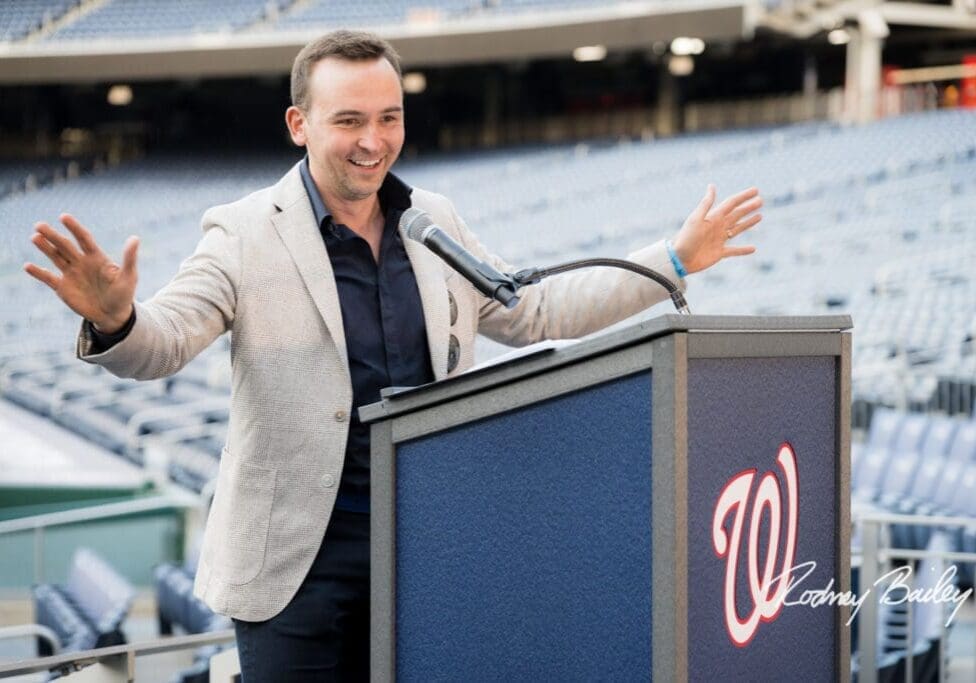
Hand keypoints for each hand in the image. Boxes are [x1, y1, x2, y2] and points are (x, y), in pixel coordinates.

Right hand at [23, 214, 138, 333]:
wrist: (113, 315)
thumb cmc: (124, 295)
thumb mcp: (129, 277)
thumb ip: (129, 258)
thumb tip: (135, 238)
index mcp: (96, 257)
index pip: (83, 238)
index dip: (74, 228)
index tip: (64, 217)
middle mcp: (81, 262)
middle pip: (65, 245)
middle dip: (53, 235)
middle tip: (39, 226)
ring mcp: (71, 274)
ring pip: (55, 257)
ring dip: (44, 247)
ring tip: (34, 237)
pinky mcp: (63, 288)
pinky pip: (48, 278)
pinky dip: (38, 273)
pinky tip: (28, 266)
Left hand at [672, 185, 761, 274]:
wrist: (679, 259)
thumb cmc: (686, 238)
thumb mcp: (696, 219)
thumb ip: (706, 204)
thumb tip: (712, 186)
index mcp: (713, 217)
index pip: (732, 204)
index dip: (743, 197)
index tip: (756, 190)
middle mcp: (717, 227)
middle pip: (736, 215)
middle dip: (748, 208)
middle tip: (760, 201)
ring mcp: (719, 240)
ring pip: (737, 229)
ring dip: (748, 223)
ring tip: (759, 216)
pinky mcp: (719, 253)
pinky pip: (734, 251)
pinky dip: (743, 250)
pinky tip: (753, 248)